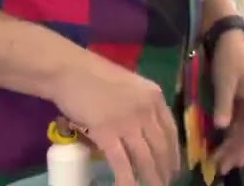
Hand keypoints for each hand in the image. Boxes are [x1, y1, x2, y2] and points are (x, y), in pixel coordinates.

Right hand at [53, 51, 180, 185]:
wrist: (69, 70)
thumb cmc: (95, 75)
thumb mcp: (129, 86)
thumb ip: (140, 104)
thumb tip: (144, 129)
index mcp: (154, 96)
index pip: (171, 130)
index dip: (174, 153)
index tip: (174, 167)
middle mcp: (146, 109)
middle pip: (161, 147)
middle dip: (165, 170)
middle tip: (165, 184)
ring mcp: (127, 122)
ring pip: (145, 158)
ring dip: (151, 178)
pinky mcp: (107, 132)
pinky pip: (121, 162)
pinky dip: (127, 180)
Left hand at [211, 31, 243, 172]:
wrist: (228, 37)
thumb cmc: (229, 56)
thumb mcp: (225, 80)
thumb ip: (224, 104)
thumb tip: (222, 128)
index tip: (237, 162)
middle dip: (237, 151)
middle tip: (221, 168)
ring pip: (243, 131)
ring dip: (233, 146)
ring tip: (219, 161)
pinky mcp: (239, 101)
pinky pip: (237, 123)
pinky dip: (229, 136)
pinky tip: (220, 145)